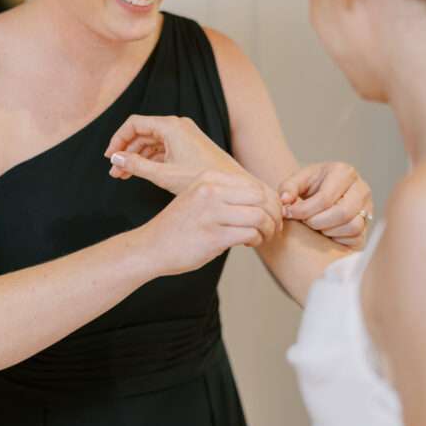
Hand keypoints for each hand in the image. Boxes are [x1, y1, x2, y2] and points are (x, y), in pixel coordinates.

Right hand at [105, 114, 242, 192]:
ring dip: (136, 156)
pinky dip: (150, 158)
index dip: (118, 139)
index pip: (134, 124)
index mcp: (171, 126)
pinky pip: (162, 147)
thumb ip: (136, 165)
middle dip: (126, 150)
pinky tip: (141, 172)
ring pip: (151, 141)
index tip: (109, 157)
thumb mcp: (164, 174)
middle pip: (142, 132)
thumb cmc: (201, 179)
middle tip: (114, 170)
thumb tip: (115, 158)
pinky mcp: (188, 146)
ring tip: (123, 175)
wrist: (233, 186)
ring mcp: (184, 135)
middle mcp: (177, 126)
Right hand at [142, 170, 283, 275]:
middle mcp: (210, 192)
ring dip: (268, 229)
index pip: (254, 184)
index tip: (270, 214)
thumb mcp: (198, 197)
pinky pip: (250, 234)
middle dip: (274, 215)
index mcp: (209, 179)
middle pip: (261, 198)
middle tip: (273, 227)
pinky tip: (249, 243)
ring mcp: (211, 213)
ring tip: (262, 237)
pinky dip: (256, 240)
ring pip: (259, 216)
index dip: (270, 201)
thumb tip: (262, 201)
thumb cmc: (179, 225)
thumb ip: (225, 194)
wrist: (151, 246)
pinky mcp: (213, 236)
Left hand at [278, 162, 373, 247]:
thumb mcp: (299, 180)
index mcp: (345, 172)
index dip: (304, 210)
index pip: (325, 198)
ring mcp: (368, 207)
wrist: (325, 190)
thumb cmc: (312, 185)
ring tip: (316, 224)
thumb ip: (288, 187)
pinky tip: (327, 230)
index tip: (288, 213)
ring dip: (328, 231)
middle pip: (342, 213)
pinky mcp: (369, 225)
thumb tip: (284, 200)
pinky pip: (357, 238)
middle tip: (304, 221)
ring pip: (352, 227)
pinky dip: (338, 238)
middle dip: (317, 222)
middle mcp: (362, 189)